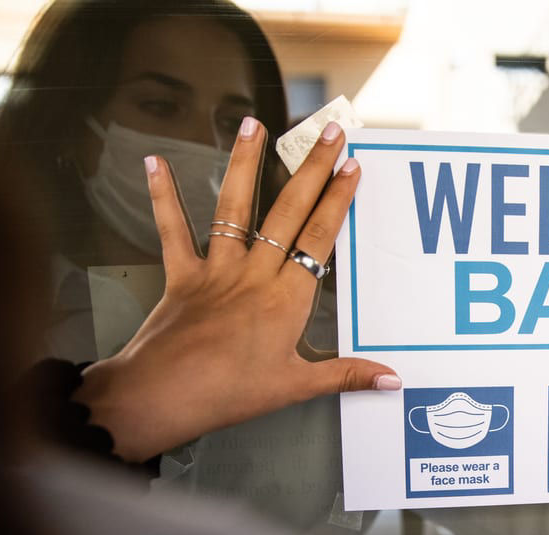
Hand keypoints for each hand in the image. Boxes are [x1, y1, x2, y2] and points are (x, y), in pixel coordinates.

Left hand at [75, 117, 398, 461]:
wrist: (161, 396)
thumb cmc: (229, 394)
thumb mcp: (295, 387)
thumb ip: (345, 375)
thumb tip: (392, 379)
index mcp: (287, 299)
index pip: (320, 237)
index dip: (338, 199)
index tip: (353, 167)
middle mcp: (255, 274)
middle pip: (289, 210)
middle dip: (313, 168)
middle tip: (330, 133)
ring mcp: (217, 270)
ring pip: (234, 207)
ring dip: (245, 163)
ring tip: (254, 125)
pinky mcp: (182, 276)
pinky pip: (173, 230)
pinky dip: (164, 197)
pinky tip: (156, 164)